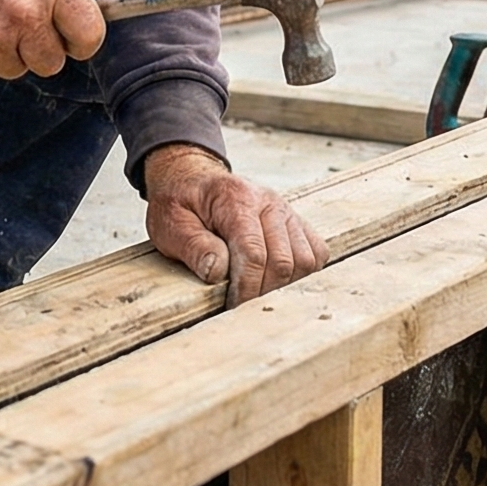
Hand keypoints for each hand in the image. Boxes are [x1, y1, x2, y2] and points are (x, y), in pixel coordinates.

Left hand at [143, 144, 328, 305]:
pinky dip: (302, 274)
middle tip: (241, 305)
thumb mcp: (169, 223)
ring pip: (305, 261)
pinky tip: (276, 280)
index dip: (245, 287)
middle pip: (283, 262)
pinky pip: (316, 253)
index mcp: (236, 199)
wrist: (193, 178)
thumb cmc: (180, 202)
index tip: (231, 306)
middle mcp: (269, 203)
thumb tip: (218, 272)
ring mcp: (286, 212)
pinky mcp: (296, 223)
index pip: (253, 253)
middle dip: (262, 292)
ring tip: (256, 292)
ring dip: (283, 285)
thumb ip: (193, 246)